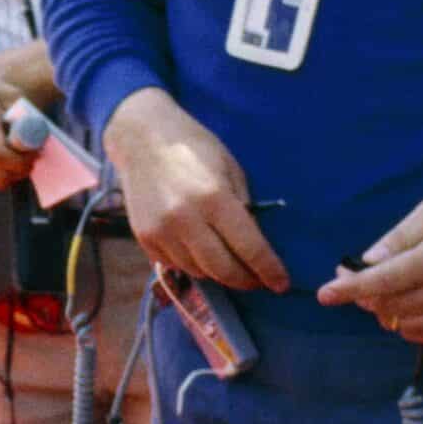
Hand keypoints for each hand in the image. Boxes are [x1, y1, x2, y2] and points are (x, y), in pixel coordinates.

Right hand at [0, 60, 35, 189]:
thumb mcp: (6, 93)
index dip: (22, 161)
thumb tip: (38, 136)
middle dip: (18, 172)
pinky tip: (0, 159)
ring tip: (16, 156)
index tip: (34, 153)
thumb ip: (23, 114)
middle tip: (29, 159)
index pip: (0, 156)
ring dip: (8, 174)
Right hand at [102, 87, 286, 290]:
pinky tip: (200, 252)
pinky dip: (193, 264)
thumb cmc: (194, 148)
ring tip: (229, 264)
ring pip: (199, 271)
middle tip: (257, 280)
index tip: (281, 283)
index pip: (249, 247)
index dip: (268, 269)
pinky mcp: (144, 239)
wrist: (141, 139)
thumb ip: (242, 207)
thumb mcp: (230, 169)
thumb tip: (251, 244)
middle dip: (245, 279)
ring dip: (218, 273)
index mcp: (214, 198)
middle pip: (223, 269)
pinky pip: (176, 265)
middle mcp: (186, 220)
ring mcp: (161, 233)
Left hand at [318, 184, 422, 342]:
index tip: (324, 294)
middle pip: (386, 304)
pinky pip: (416, 332)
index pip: (385, 282)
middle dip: (360, 292)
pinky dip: (401, 318)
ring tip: (387, 280)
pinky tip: (407, 296)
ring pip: (397, 321)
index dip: (350, 289)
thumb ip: (398, 239)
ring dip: (381, 305)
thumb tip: (366, 262)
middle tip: (351, 272)